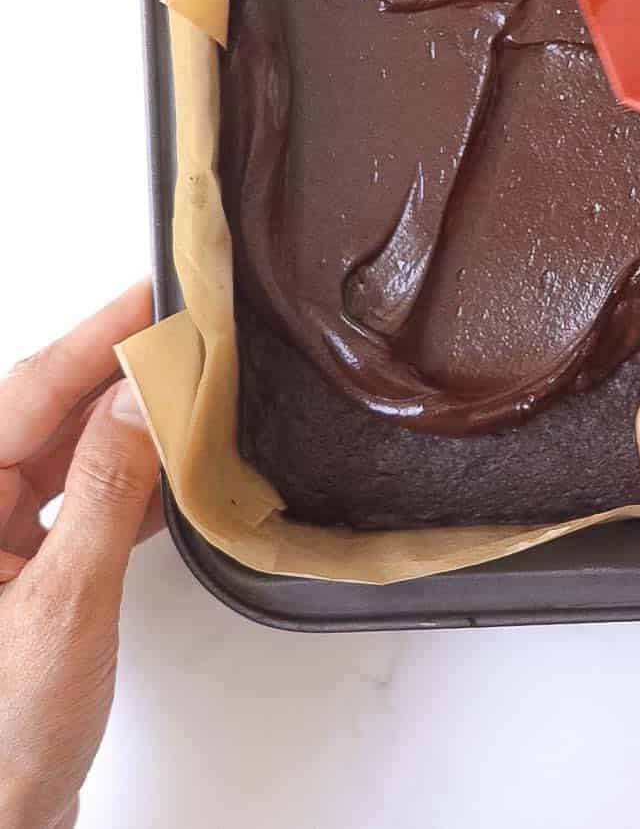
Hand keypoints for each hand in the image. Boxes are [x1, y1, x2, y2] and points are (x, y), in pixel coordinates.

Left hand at [1, 283, 160, 828]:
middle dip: (116, 369)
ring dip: (129, 422)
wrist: (2, 821)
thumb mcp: (63, 605)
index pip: (24, 396)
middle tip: (185, 329)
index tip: (150, 293)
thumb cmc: (2, 736)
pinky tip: (175, 465)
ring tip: (191, 386)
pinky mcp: (29, 567)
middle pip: (46, 414)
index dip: (90, 337)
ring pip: (69, 451)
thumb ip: (104, 493)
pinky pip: (83, 495)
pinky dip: (132, 475)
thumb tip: (140, 400)